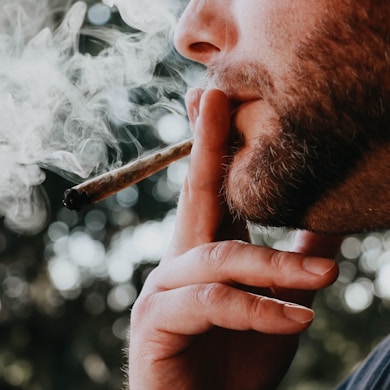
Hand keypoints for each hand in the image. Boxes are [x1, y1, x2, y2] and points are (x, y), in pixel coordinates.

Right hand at [128, 89, 340, 389]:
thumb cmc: (239, 359)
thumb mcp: (279, 305)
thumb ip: (294, 264)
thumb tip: (329, 225)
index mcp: (206, 253)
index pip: (213, 192)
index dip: (216, 146)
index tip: (220, 102)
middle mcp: (178, 261)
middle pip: (194, 196)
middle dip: (204, 146)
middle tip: (214, 96)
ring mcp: (162, 290)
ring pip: (218, 257)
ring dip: (272, 262)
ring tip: (325, 273)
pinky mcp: (155, 322)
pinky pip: (211, 302)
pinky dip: (258, 308)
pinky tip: (298, 318)